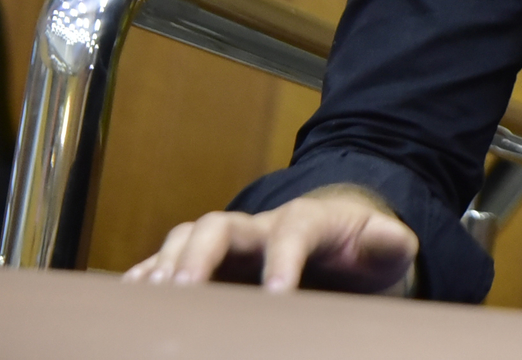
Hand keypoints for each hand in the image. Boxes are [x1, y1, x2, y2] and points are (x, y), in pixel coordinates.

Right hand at [121, 186, 418, 293]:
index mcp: (308, 221)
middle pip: (221, 225)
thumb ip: (390, 243)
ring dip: (166, 264)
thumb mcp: (386, 249)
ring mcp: (230, 245)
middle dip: (201, 254)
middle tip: (185, 290)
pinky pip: (168, 262)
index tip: (277, 294)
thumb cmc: (360, 252)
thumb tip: (392, 238)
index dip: (283, 258)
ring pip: (187, 238)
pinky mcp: (208, 266)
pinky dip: (146, 276)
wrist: (338, 247)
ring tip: (151, 297)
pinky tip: (129, 299)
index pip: (292, 230)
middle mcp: (260, 227)